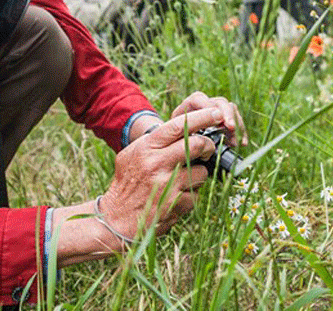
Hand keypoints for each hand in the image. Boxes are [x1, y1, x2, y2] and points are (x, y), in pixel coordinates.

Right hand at [100, 107, 223, 240]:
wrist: (116, 219)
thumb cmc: (127, 183)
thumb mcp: (132, 155)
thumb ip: (154, 142)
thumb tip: (183, 130)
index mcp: (146, 147)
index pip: (178, 125)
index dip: (201, 117)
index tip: (215, 113)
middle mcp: (157, 163)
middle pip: (196, 144)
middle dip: (208, 145)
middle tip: (209, 148)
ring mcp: (168, 185)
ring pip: (201, 171)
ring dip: (199, 175)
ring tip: (186, 180)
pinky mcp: (175, 204)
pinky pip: (197, 195)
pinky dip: (191, 196)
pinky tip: (178, 198)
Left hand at [170, 91, 246, 145]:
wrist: (179, 148)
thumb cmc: (174, 145)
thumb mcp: (174, 141)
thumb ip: (183, 138)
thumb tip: (200, 141)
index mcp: (186, 108)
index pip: (197, 99)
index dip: (207, 108)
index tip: (217, 119)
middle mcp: (203, 106)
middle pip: (218, 102)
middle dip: (227, 114)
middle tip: (231, 128)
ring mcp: (215, 112)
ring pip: (230, 109)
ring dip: (236, 125)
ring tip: (236, 142)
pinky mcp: (224, 122)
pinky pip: (236, 121)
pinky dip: (240, 132)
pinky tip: (242, 143)